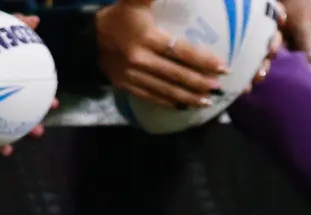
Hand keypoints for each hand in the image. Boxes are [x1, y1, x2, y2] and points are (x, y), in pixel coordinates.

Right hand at [95, 0, 227, 110]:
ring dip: (188, 97)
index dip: (203, 60)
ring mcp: (132, 75)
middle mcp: (140, 59)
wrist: (88, 37)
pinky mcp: (126, 86)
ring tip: (207, 102)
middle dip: (200, 83)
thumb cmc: (119, 17)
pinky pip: (151, 97)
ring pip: (166, 89)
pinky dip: (169, 103)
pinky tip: (183, 107)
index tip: (222, 67)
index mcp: (146, 37)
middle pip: (176, 74)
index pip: (181, 51)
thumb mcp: (135, 2)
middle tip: (218, 88)